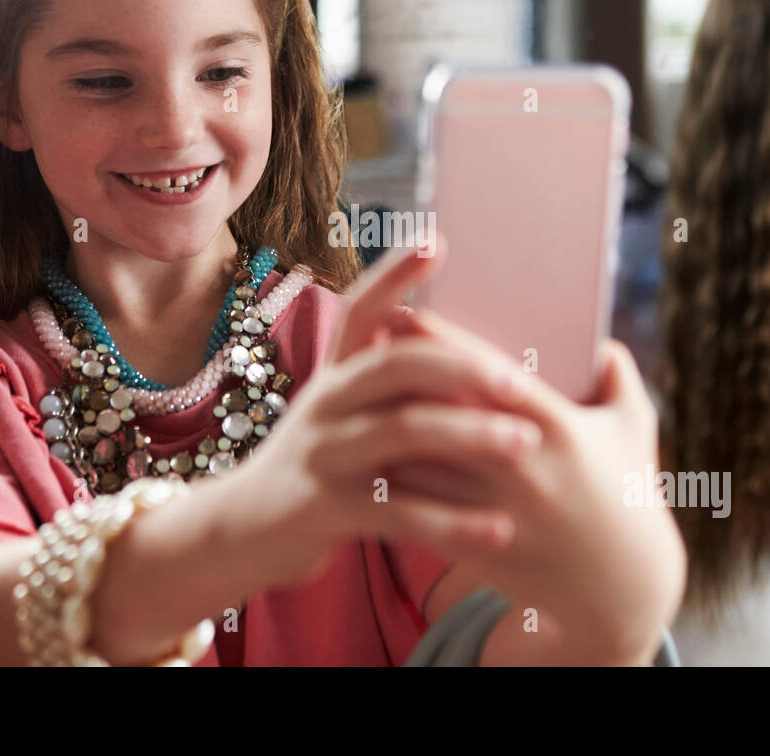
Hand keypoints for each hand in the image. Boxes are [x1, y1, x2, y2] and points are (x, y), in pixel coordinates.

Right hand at [232, 240, 545, 586]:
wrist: (243, 530)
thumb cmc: (321, 463)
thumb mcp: (343, 414)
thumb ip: (392, 386)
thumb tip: (474, 356)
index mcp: (335, 372)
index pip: (361, 308)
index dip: (394, 273)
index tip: (437, 239)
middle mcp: (325, 402)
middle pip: (393, 366)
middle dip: (460, 366)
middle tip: (519, 381)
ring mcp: (323, 454)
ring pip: (401, 433)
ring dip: (469, 436)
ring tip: (525, 445)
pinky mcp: (325, 509)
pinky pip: (399, 513)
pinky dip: (453, 522)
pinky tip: (500, 528)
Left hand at [381, 294, 685, 662]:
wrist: (622, 590)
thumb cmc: (627, 497)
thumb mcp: (635, 432)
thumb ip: (619, 379)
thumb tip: (601, 340)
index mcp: (557, 426)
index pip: (487, 373)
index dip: (441, 341)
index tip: (404, 313)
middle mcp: (520, 465)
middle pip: (440, 412)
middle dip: (397, 379)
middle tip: (363, 350)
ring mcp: (495, 509)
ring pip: (418, 462)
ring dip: (382, 431)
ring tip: (353, 402)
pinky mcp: (476, 546)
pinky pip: (419, 509)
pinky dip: (391, 483)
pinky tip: (366, 460)